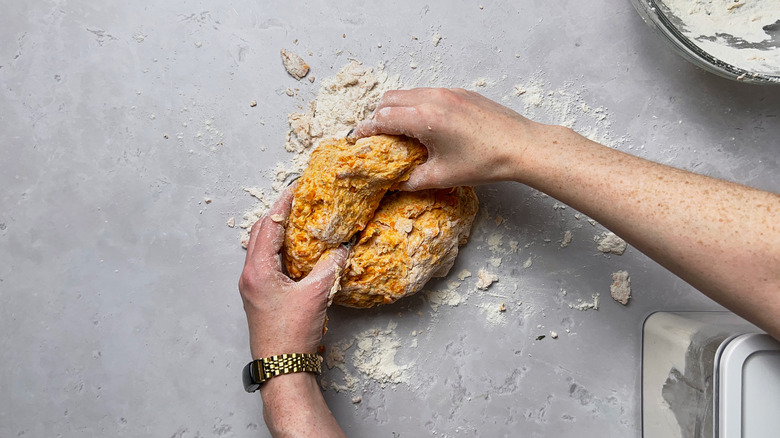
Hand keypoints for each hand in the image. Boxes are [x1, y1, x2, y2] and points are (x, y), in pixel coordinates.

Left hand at [238, 186, 348, 358]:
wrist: (281, 368)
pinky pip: (268, 264)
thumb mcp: (316, 295)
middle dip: (278, 214)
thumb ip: (331, 266)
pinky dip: (281, 251)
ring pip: (262, 249)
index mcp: (258, 270)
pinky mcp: (260, 297)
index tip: (296, 187)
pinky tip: (297, 251)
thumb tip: (344, 246)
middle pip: (261, 234)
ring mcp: (253, 287)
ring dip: (278, 232)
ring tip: (298, 220)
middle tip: (298, 200)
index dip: (283, 204)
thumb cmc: (292, 334)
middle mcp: (250, 275)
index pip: (269, 225)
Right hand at [352, 88, 545, 189]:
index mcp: (425, 118)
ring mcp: (448, 92)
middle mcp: (433, 98)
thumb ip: (412, 179)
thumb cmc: (485, 162)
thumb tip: (396, 183)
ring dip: (398, 109)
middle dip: (379, 117)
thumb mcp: (443, 176)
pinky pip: (428, 93)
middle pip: (390, 100)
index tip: (359, 139)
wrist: (522, 146)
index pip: (383, 118)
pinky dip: (417, 106)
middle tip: (378, 137)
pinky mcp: (461, 92)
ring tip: (401, 132)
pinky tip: (427, 126)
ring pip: (409, 94)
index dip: (367, 130)